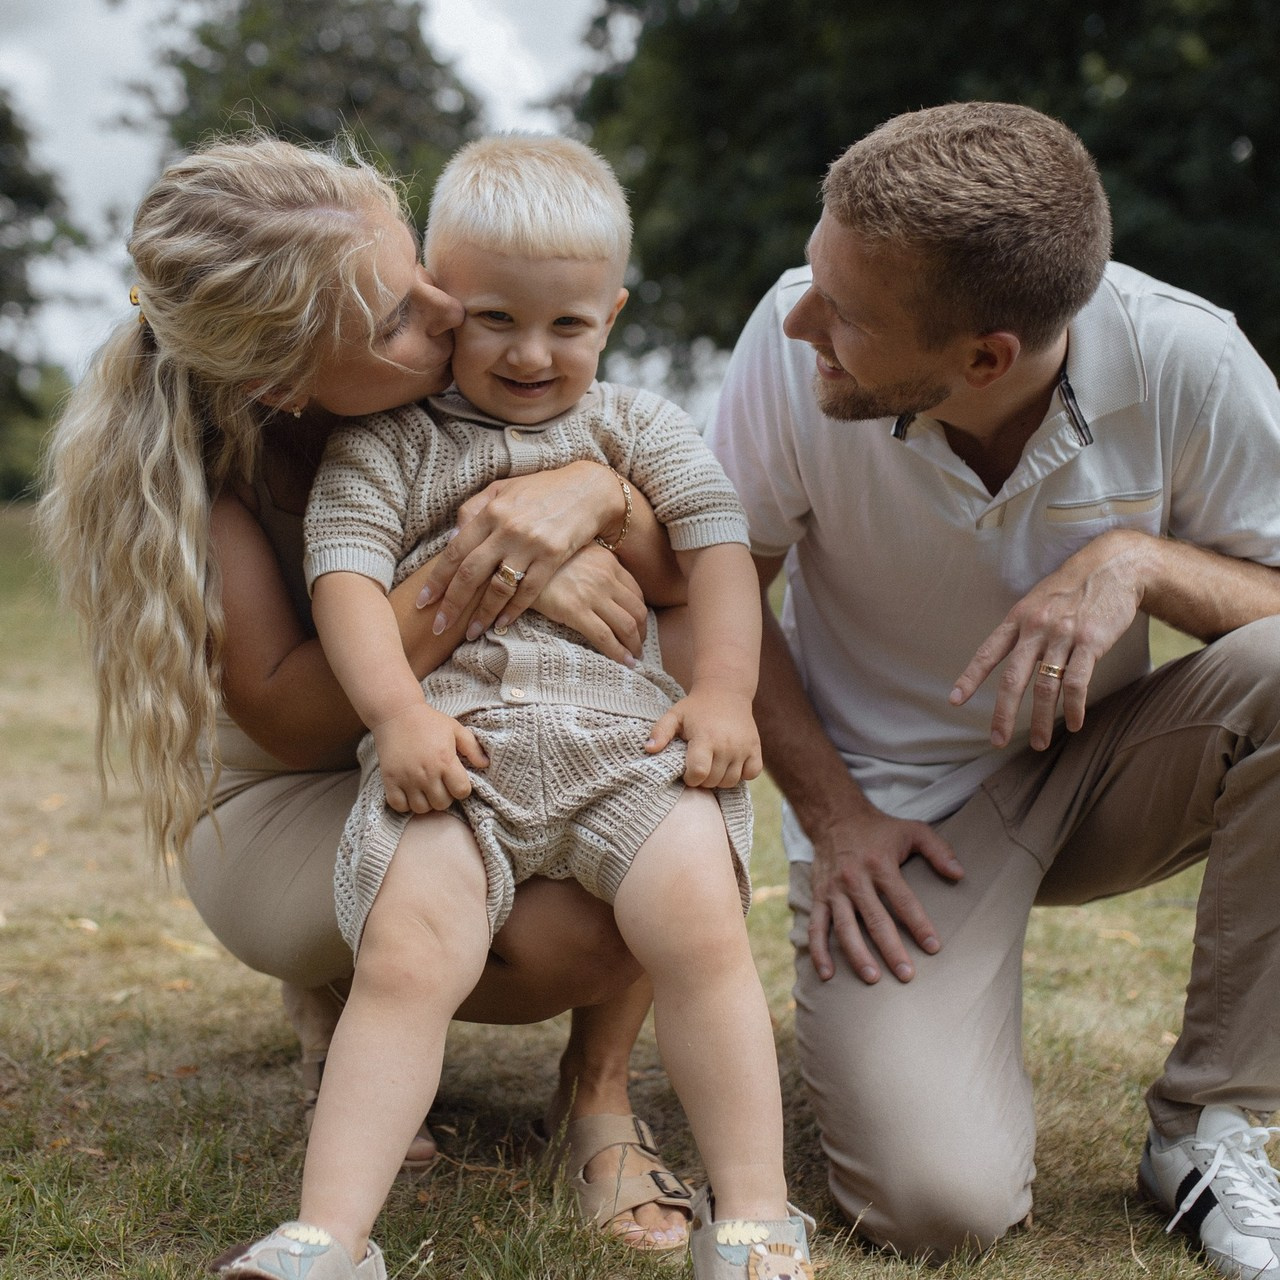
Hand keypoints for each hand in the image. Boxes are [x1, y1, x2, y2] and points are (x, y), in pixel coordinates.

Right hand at [371, 702, 488, 812]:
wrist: (396, 713)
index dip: (461, 789)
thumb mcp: (455, 729)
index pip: (462, 792)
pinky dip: (405, 804)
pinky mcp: (389, 780)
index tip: (455, 781)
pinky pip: (399, 806)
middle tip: (440, 785)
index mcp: (445, 760)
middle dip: (445, 797)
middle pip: (442, 804)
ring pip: (421, 808)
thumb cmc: (428, 721)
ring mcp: (407, 778)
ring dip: (426, 802)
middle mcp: (427, 772)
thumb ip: (472, 747)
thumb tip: (485, 764)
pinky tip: (409, 792)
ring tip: (425, 789)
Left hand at [414, 463, 621, 638]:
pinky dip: (513, 610)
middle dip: (451, 604)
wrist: (589, 490)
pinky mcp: (553, 557)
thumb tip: (452, 538)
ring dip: (482, 614)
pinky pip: (529, 591)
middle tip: (438, 627)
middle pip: (470, 573)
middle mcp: (507, 528)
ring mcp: (531, 544)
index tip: (424, 602)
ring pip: (498, 587)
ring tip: (470, 633)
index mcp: (491, 511)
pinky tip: (502, 624)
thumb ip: (475, 509)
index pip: (455, 551)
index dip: (436, 580)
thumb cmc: (543, 489)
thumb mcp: (504, 488)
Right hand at [533, 544, 647, 665]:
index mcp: (607, 561)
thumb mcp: (575, 553)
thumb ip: (594, 566)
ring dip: (634, 645)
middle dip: (642, 632)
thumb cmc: (543, 562)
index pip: (636, 592)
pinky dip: (619, 653)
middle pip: (638, 610)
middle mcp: (605, 577)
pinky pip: (605, 637)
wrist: (517, 564)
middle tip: (638, 646)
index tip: (639, 627)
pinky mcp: (575, 610)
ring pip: (627, 625)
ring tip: (633, 657)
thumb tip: (603, 588)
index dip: (641, 614)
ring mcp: (592, 594)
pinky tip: (625, 663)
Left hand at [644, 686, 762, 787]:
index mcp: (705, 738)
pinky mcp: (755, 748)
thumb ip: (660, 732)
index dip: (690, 778)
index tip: (687, 771)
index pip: (699, 773)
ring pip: (732, 781)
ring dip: (720, 779)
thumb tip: (648, 749)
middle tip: (698, 767)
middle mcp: (727, 745)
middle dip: (703, 780)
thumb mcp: (675, 715)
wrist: (726, 691)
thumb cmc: (696, 707)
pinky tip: (730, 764)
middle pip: (714, 780)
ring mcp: (743, 747)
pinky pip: (752, 774)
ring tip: (712, 765)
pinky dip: (742, 774)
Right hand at [808, 807, 963, 983]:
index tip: (933, 947)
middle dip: (891, 949)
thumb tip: (959, 874)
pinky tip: (827, 974)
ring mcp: (834, 890)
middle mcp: (855, 879)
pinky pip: (816, 927)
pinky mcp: (819, 896)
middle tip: (907, 975)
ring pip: (845, 928)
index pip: (904, 900)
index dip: (919, 924)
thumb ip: (939, 851)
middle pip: (875, 920)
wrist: (834, 816)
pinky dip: (819, 951)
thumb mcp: (913, 830)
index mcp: (880, 865)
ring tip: (873, 978)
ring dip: (858, 955)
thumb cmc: (879, 828)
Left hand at [949, 530, 1144, 748]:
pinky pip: (1077, 682)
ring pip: (1045, 687)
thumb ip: (1023, 629)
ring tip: (1039, 743)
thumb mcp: (1038, 601)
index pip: (987, 652)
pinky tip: (1074, 723)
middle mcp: (1036, 628)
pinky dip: (1074, 707)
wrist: (1113, 567)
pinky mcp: (1091, 642)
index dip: (970, 677)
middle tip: (997, 740)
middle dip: (1003, 713)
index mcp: (1018, 618)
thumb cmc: (1072, 588)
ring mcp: (1063, 635)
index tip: (955, 700)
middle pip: (1013, 678)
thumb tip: (1010, 660)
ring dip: (1042, 720)